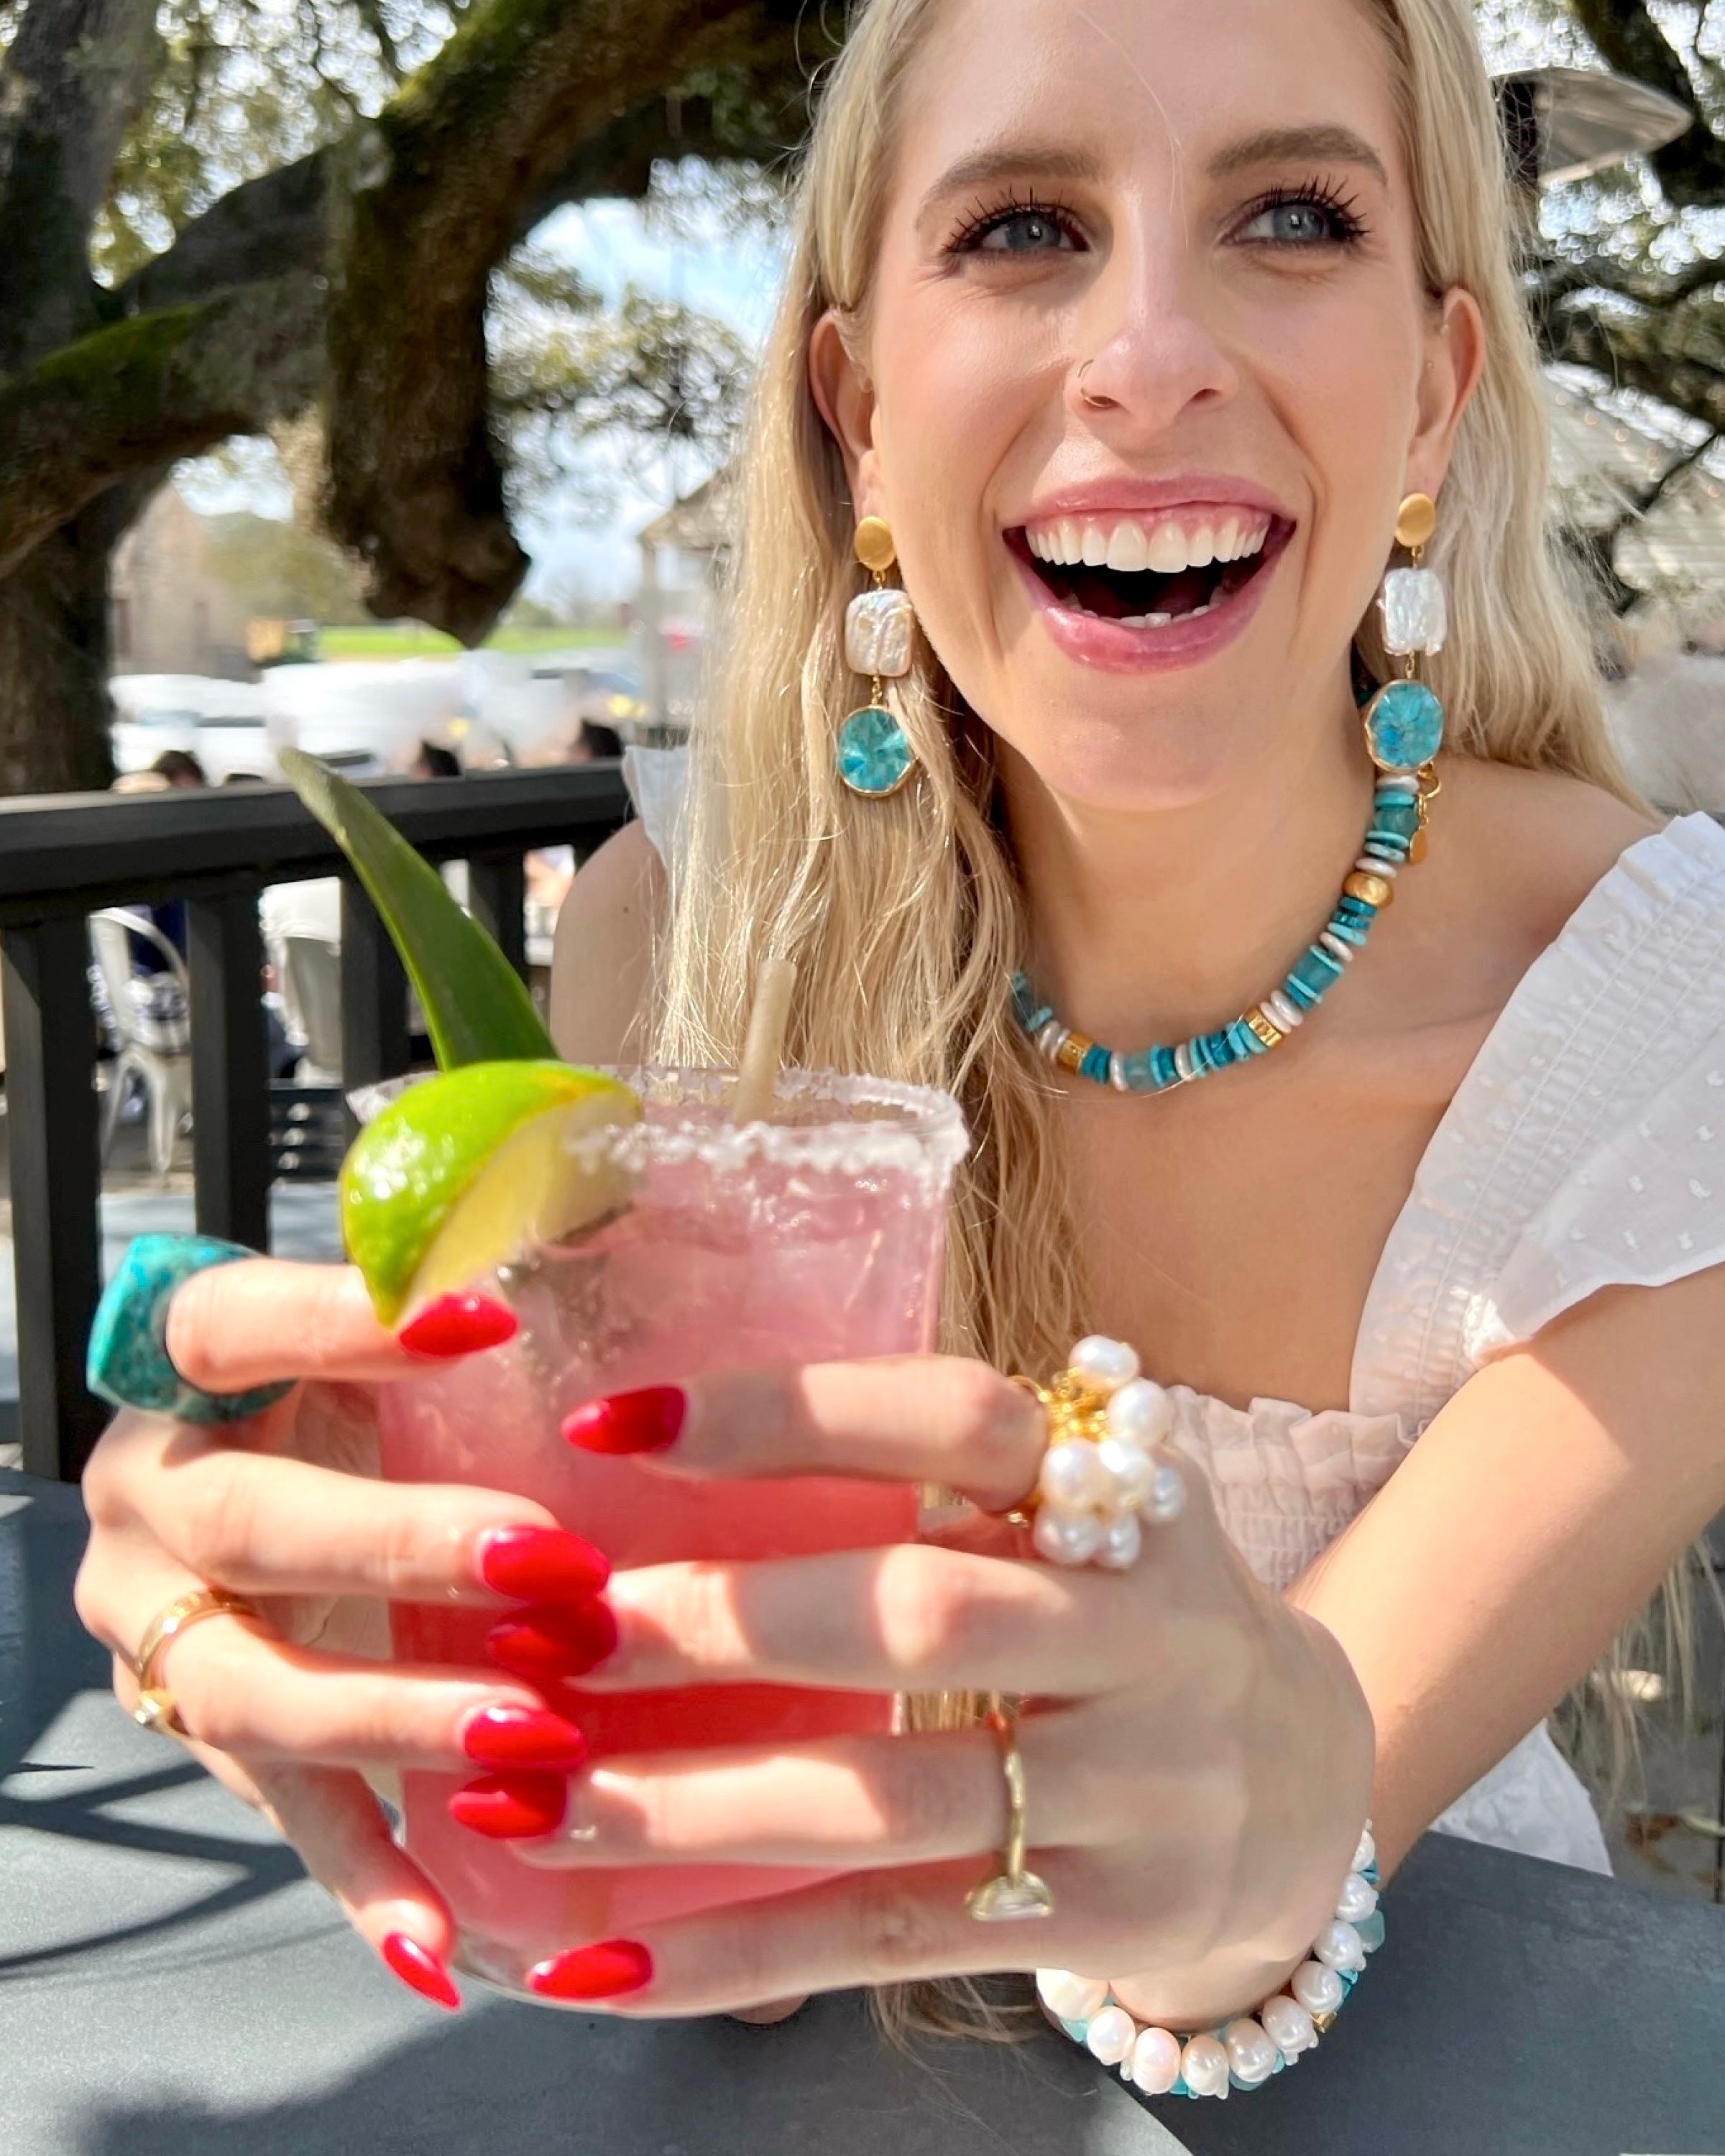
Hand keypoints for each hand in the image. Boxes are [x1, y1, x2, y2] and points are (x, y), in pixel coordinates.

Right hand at [73, 1258, 612, 2013]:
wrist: (263, 1489)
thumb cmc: (369, 1385)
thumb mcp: (406, 1318)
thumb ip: (498, 1254)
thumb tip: (632, 1186)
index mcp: (191, 1366)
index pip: (236, 1322)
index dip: (345, 1319)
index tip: (489, 1317)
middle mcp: (153, 1496)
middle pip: (249, 1525)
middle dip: (400, 1550)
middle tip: (553, 1571)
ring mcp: (165, 1630)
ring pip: (250, 1689)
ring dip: (393, 1720)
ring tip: (534, 1740)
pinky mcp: (209, 1737)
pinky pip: (280, 1818)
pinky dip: (366, 1881)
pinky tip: (448, 1948)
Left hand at [495, 1357, 1376, 2023]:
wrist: (1310, 1784)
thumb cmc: (1129, 1619)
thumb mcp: (1078, 1517)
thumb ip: (932, 1483)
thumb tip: (659, 1442)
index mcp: (1122, 1492)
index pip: (956, 1418)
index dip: (787, 1410)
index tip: (614, 1420)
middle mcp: (1148, 1627)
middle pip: (923, 1616)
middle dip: (724, 1622)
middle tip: (560, 1628)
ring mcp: (1146, 1783)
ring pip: (892, 1798)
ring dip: (691, 1808)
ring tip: (522, 1809)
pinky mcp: (1118, 1915)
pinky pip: (897, 1935)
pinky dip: (740, 1955)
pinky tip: (602, 1961)